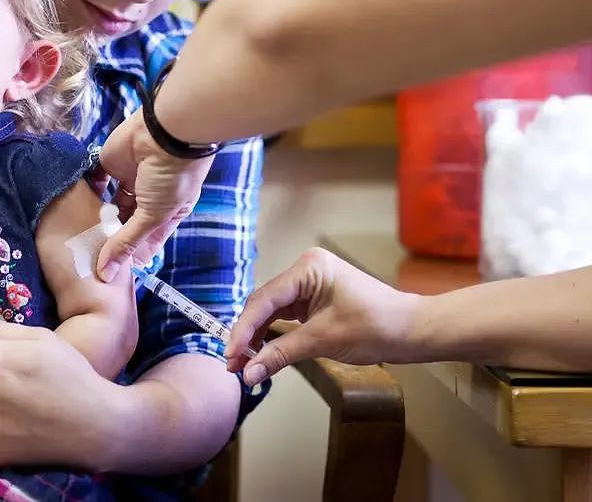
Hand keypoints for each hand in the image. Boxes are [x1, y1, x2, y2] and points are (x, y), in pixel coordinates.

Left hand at [96, 110, 212, 279]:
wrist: (165, 133)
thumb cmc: (172, 178)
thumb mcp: (153, 216)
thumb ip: (127, 243)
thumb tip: (108, 274)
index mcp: (167, 212)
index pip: (146, 240)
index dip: (130, 255)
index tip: (109, 272)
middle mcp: (149, 198)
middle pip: (125, 225)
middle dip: (110, 238)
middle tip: (89, 258)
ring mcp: (129, 180)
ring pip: (108, 205)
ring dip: (96, 218)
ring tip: (79, 237)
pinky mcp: (111, 164)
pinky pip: (95, 180)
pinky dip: (86, 192)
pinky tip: (74, 210)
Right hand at [224, 248, 420, 384]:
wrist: (412, 332)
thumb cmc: (377, 327)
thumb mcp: (323, 341)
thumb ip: (280, 354)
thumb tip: (248, 373)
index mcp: (308, 267)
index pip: (264, 299)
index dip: (243, 329)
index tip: (229, 354)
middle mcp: (305, 269)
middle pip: (264, 303)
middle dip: (248, 335)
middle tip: (233, 364)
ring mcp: (309, 283)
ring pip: (272, 311)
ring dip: (258, 336)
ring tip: (244, 363)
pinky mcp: (314, 298)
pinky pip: (285, 315)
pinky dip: (274, 334)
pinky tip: (262, 352)